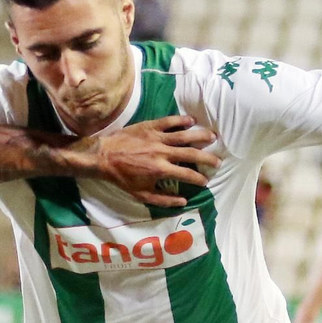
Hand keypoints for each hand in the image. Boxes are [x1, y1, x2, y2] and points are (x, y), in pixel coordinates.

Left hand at [96, 115, 219, 207]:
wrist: (103, 156)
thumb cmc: (122, 178)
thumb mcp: (141, 195)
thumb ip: (163, 200)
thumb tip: (183, 202)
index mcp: (160, 170)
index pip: (187, 174)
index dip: (199, 178)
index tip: (206, 180)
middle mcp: (162, 153)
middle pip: (191, 154)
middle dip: (207, 158)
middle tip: (218, 160)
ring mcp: (157, 137)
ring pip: (184, 135)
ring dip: (200, 135)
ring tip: (213, 137)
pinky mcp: (150, 126)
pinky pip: (169, 121)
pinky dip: (181, 120)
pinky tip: (192, 120)